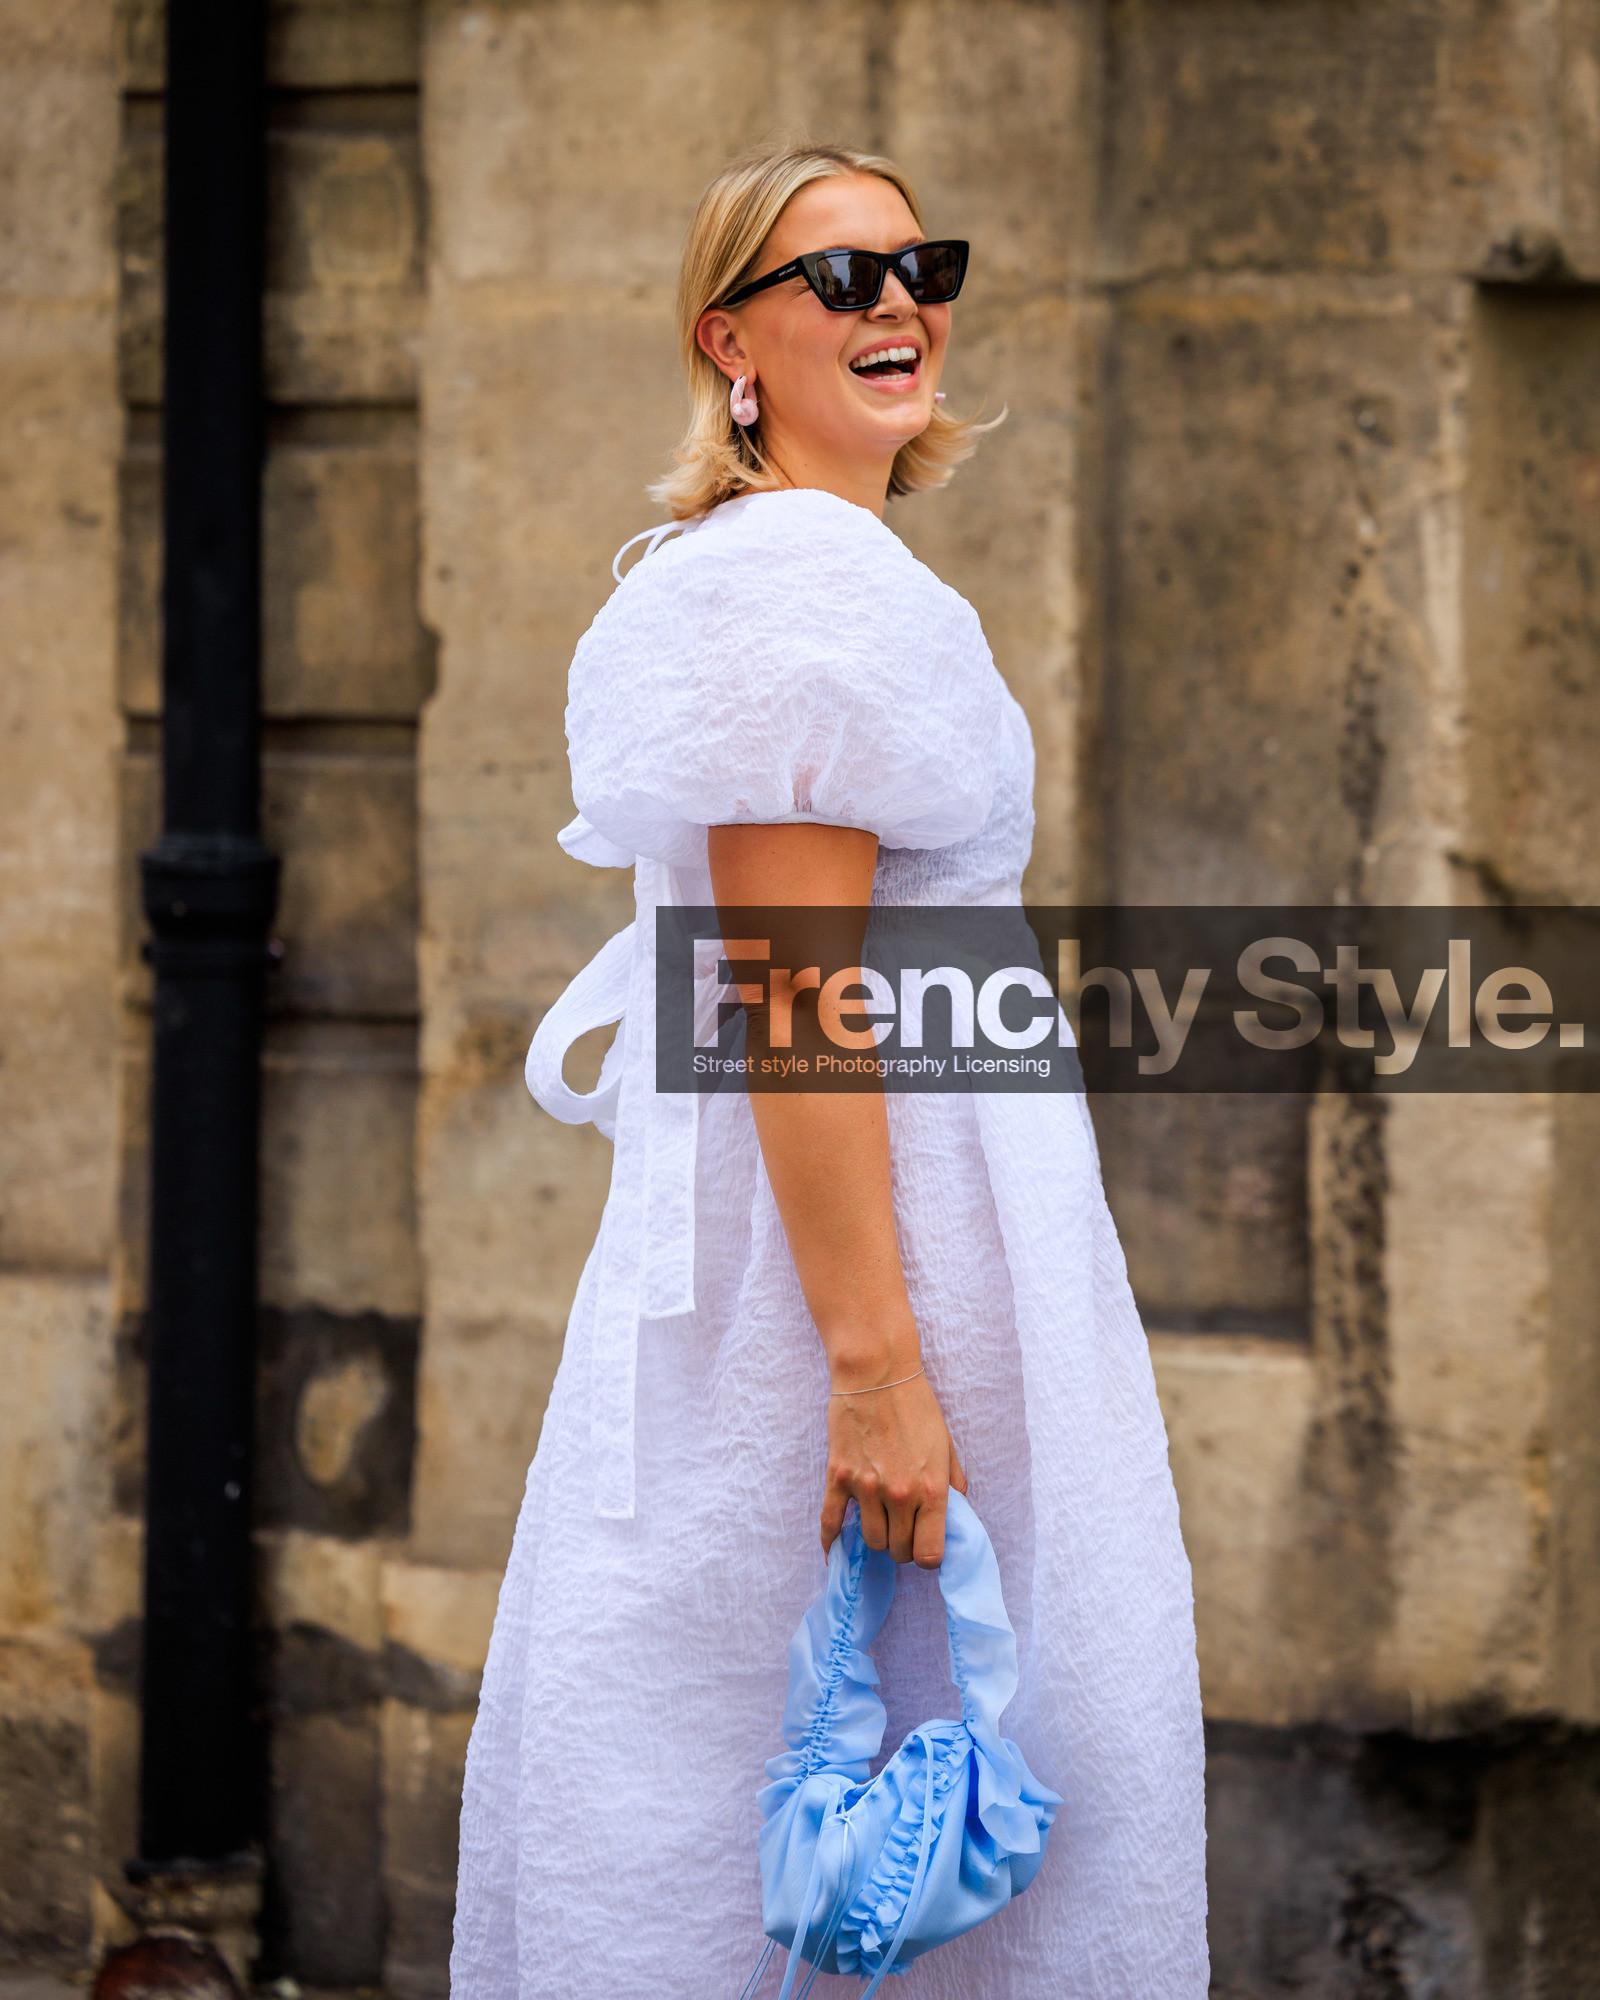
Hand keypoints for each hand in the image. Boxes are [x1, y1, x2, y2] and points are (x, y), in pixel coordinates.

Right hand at [820, 1370, 967, 1569]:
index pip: (929, 1554)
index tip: (925, 1546)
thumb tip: (955, 1513)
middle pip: (899, 1551)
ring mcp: (866, 1487)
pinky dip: (830, 1544)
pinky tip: (831, 1553)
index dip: (928, 1556)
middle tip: (903, 1530)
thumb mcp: (946, 1444)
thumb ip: (953, 1483)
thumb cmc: (916, 1405)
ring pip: (871, 1541)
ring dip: (877, 1538)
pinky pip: (830, 1522)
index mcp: (931, 1488)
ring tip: (880, 1523)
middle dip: (903, 1546)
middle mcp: (900, 1494)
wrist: (876, 1372)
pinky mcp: (838, 1477)